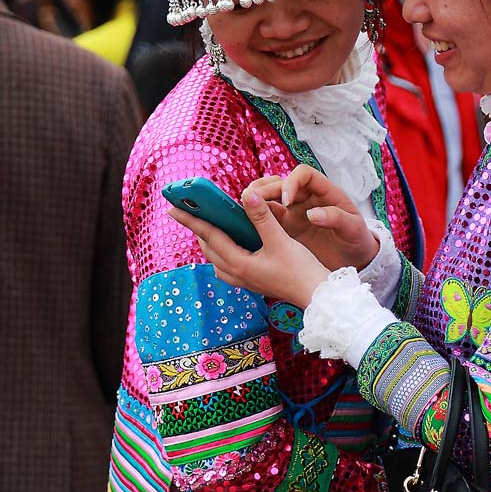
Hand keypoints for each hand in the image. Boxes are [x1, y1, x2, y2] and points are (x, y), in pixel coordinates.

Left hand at [167, 194, 328, 308]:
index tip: (173, 209)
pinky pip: (229, 267)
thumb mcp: (281, 240)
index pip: (209, 236)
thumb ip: (262, 217)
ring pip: (217, 260)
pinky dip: (225, 253)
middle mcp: (237, 273)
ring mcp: (245, 280)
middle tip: (190, 213)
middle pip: (209, 249)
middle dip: (198, 230)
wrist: (317, 297)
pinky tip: (234, 245)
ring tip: (210, 226)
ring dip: (211, 243)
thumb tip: (245, 195)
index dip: (192, 220)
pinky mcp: (254, 282)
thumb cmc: (301, 270)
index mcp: (239, 263)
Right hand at [244, 165, 379, 271]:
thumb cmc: (357, 239)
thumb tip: (312, 214)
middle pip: (280, 183)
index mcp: (324, 190)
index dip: (291, 183)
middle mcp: (306, 197)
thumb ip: (335, 218)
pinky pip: (266, 217)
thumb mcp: (353, 228)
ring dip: (255, 200)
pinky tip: (244, 225)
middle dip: (265, 189)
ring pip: (269, 197)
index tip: (286, 201)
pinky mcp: (286, 226)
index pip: (303, 174)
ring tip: (242, 209)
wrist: (354, 258)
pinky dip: (254, 218)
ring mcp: (294, 211)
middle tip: (252, 202)